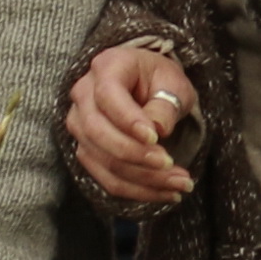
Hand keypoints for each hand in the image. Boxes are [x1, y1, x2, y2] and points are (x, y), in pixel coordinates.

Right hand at [65, 42, 200, 207]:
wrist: (145, 85)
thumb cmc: (159, 79)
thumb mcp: (172, 82)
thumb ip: (165, 103)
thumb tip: (159, 131)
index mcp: (107, 67)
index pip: (108, 95)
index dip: (129, 120)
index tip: (156, 137)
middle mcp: (83, 94)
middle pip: (98, 132)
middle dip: (136, 155)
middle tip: (171, 165)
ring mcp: (80, 125)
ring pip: (103, 160)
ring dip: (142, 179)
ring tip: (180, 184)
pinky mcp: (86, 150)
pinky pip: (106, 178)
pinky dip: (137, 190)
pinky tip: (166, 192)